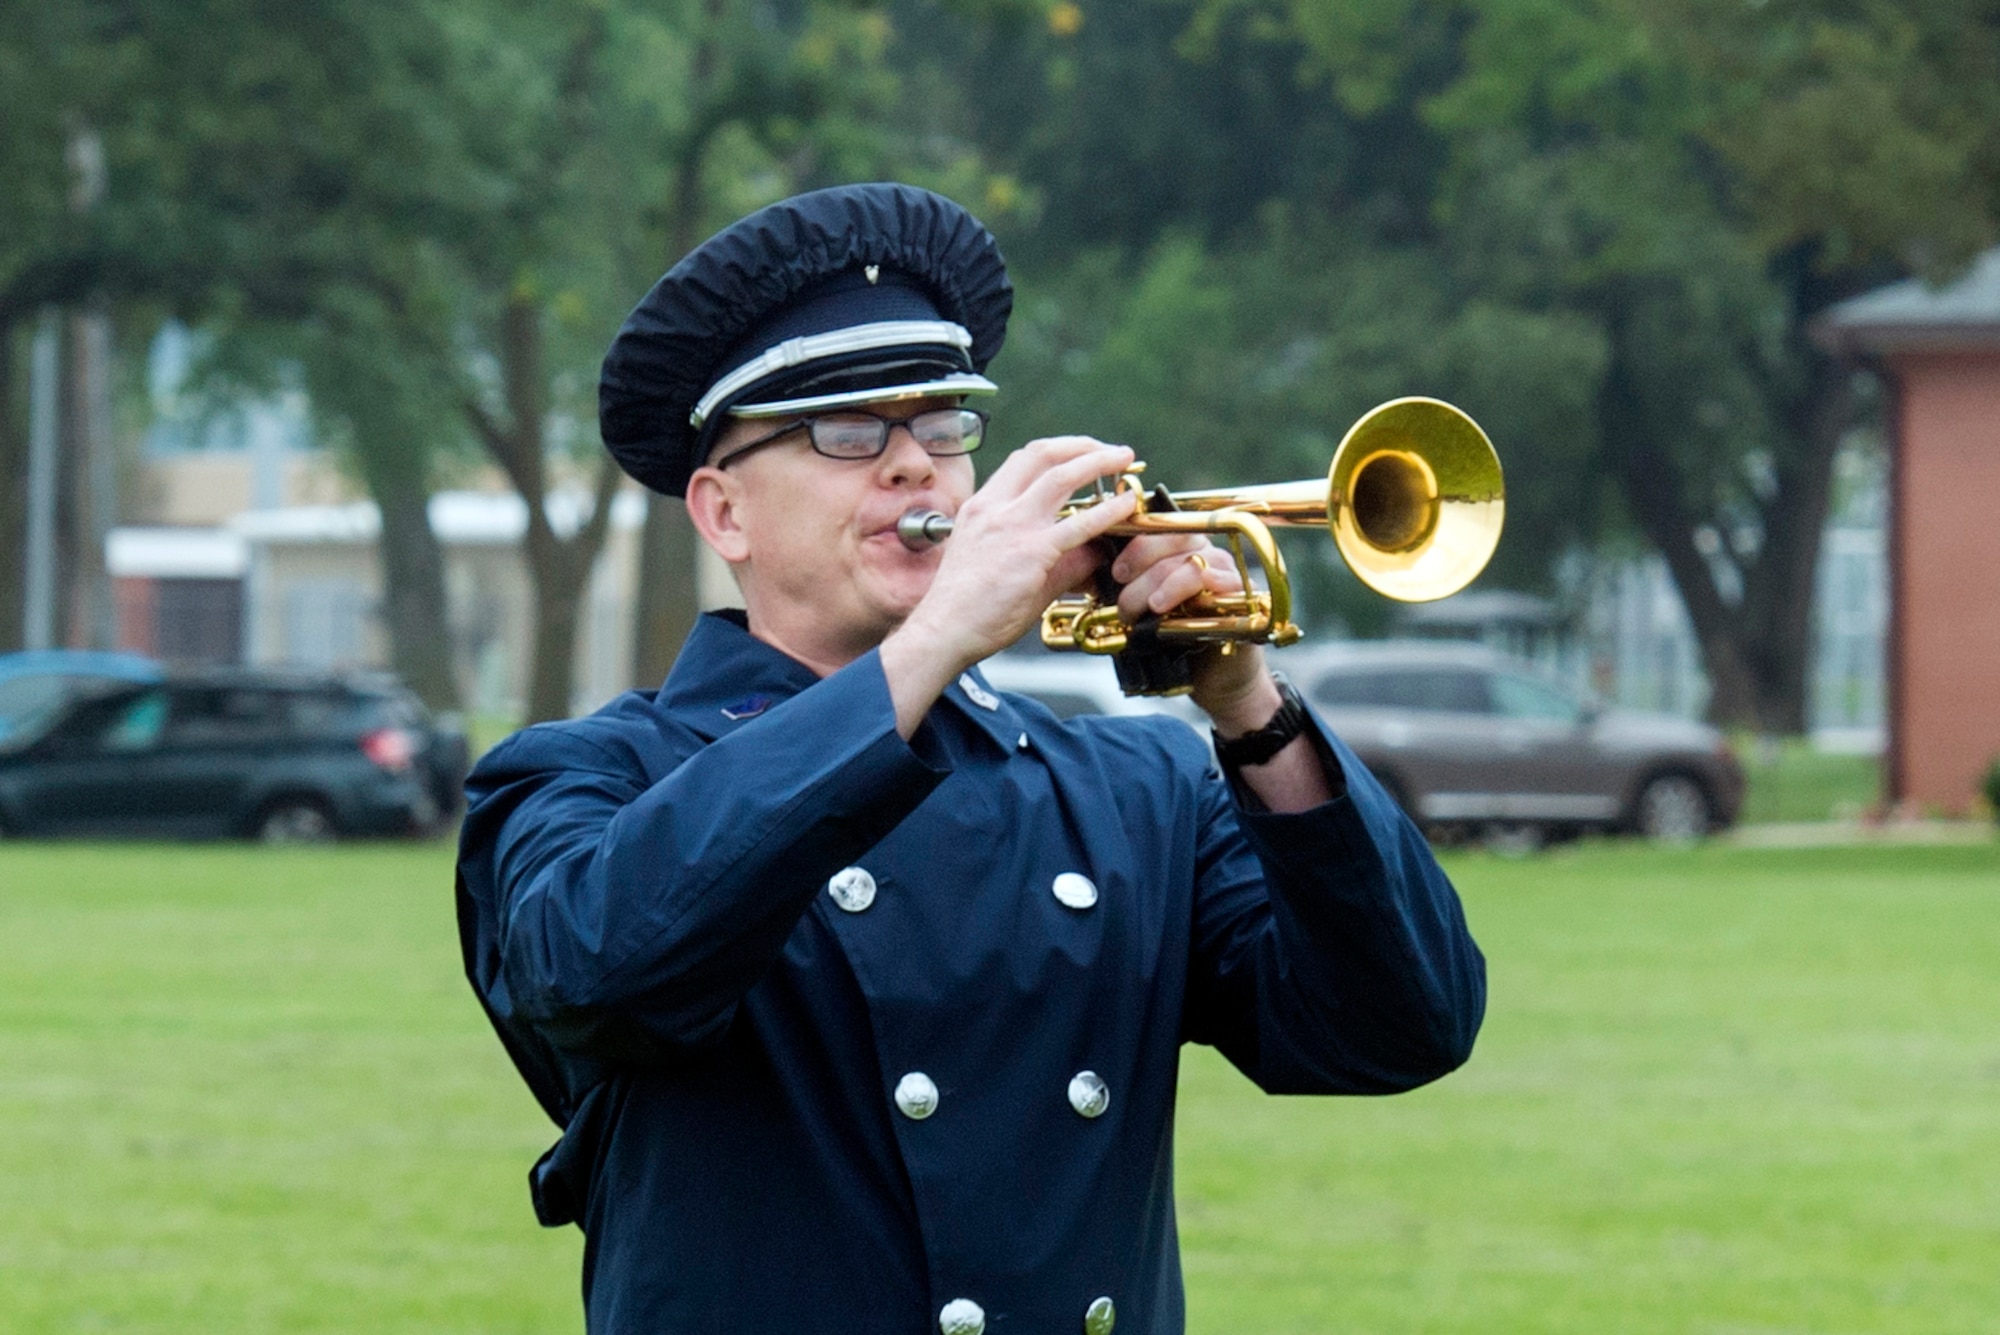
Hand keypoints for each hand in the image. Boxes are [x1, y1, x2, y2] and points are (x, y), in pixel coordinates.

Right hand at [881, 437, 1138, 730]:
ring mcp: (1011, 527)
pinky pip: (1078, 525)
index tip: (1083, 454)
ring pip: (1060, 475)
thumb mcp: (1001, 567)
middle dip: (1082, 445)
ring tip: (1124, 459)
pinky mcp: (1031, 553)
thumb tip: (1091, 552)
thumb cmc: (965, 609)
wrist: (942, 633)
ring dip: (1098, 461)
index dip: (1059, 451)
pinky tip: (1126, 507)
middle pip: (1042, 454)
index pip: (1022, 462)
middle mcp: (993, 508)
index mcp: (981, 507)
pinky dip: (1108, 510)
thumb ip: (1049, 556)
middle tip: (1112, 451)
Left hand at [1102, 534, 1277, 730]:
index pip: (1156, 525)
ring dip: (1158, 583)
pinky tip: (1162, 608)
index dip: (1132, 542)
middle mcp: (1204, 553)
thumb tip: (1090, 573)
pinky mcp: (1237, 591)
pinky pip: (1210, 578)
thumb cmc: (1178, 644)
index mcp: (1181, 550)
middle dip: (1140, 562)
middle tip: (1125, 596)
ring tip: (1146, 609)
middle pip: (1171, 534)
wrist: (1215, 680)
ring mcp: (1223, 570)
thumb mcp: (1144, 611)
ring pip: (1187, 558)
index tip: (1115, 571)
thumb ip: (1126, 587)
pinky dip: (1180, 589)